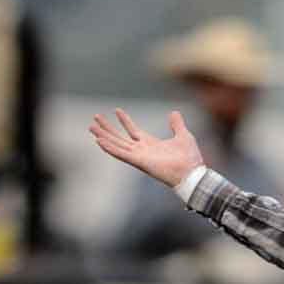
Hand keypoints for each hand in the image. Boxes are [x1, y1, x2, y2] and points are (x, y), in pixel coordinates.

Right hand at [89, 108, 204, 187]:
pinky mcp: (139, 162)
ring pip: (117, 145)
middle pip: (120, 138)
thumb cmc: (190, 158)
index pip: (134, 131)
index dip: (125, 121)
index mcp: (151, 144)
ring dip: (104, 136)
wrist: (192, 173)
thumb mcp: (183, 135)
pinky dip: (110, 148)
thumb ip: (176, 124)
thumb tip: (174, 113)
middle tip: (95, 119)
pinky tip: (99, 141)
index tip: (116, 110)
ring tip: (91, 128)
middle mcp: (142, 151)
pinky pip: (121, 154)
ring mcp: (139, 157)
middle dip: (108, 128)